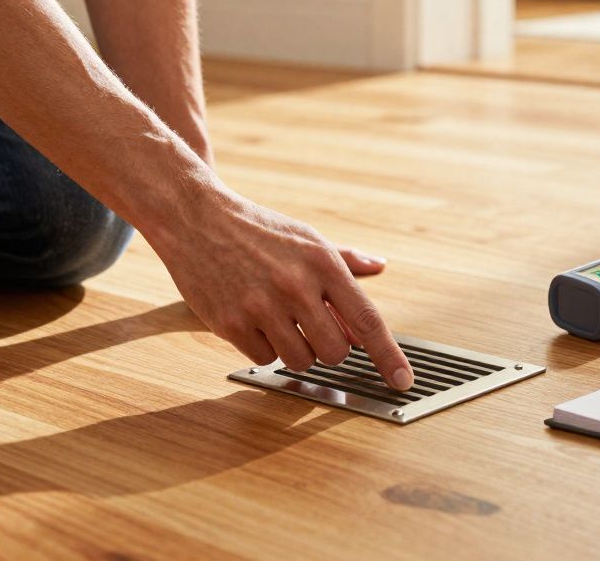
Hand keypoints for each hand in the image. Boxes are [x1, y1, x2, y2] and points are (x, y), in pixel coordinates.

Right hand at [153, 189, 413, 389]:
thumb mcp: (305, 236)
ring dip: (294, 348)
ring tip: (278, 318)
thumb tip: (378, 266)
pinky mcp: (231, 323)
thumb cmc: (256, 228)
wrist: (196, 218)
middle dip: (328, 347)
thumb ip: (344, 259)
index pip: (367, 319)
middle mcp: (296, 286)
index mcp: (322, 263)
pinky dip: (262, 346)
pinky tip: (251, 318)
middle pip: (334, 352)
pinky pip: (263, 358)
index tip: (402, 380)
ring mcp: (261, 306)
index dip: (388, 355)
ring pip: (299, 361)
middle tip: (311, 326)